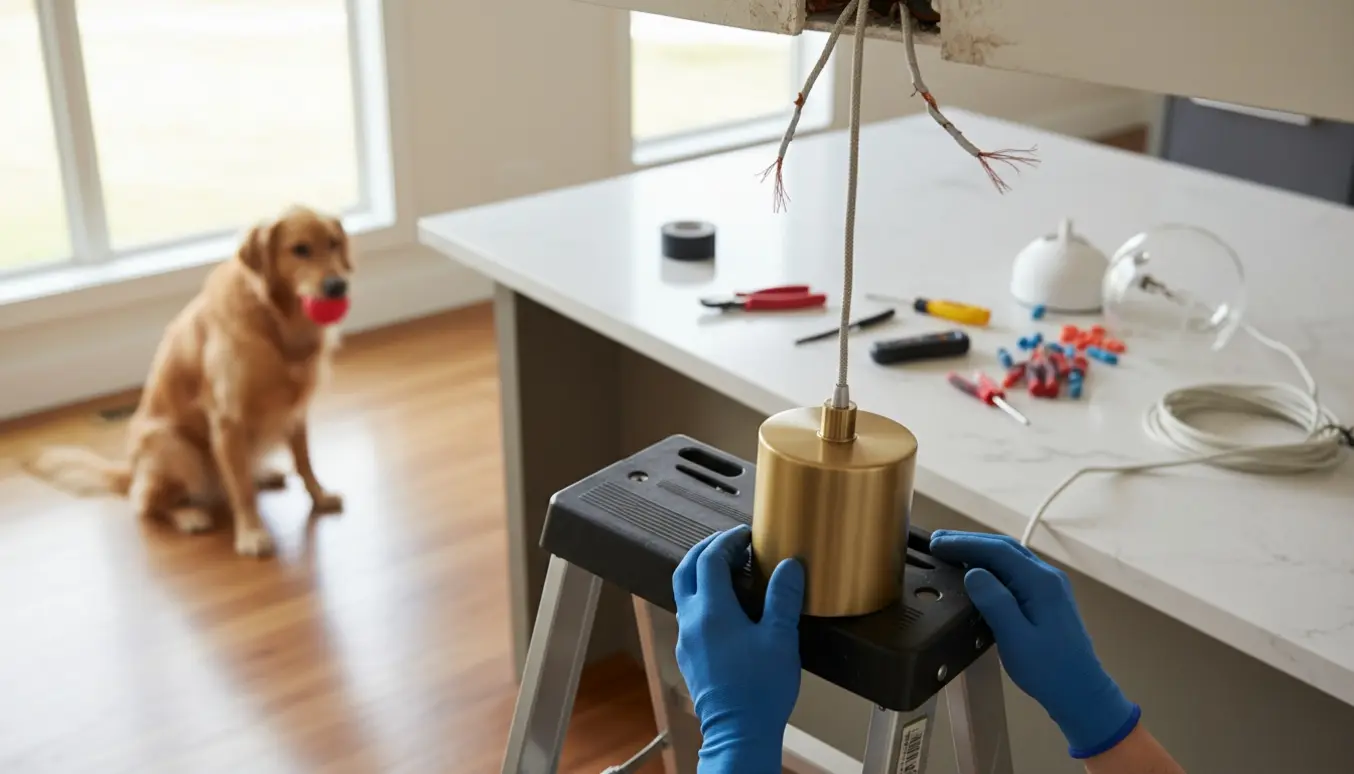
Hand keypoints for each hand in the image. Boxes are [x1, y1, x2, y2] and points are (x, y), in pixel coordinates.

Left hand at [673, 526, 803, 772]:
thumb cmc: (760, 688)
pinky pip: (689, 616)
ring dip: (702, 574)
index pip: (710, 559)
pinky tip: (727, 609)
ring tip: (730, 572)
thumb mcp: (780, 638)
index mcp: (711, 610)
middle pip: (686, 570)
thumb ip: (783, 598)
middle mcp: (691, 620)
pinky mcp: (689, 657)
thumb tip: (789, 565)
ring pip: (684, 593)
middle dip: (705, 550)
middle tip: (729, 543)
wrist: (738, 733)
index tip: (746, 535)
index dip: (728, 541)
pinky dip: (703, 599)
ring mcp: (685, 640)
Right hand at [928, 530, 1139, 759]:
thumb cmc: (1048, 670)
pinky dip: (991, 565)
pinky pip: (1015, 571)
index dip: (965, 544)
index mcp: (1041, 582)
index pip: (998, 551)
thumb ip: (995, 603)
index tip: (936, 544)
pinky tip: (976, 571)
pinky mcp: (1047, 597)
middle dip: (969, 541)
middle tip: (937, 541)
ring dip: (980, 551)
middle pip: (1005, 547)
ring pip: (1010, 557)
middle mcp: (1047, 576)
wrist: (1081, 692)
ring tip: (950, 550)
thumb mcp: (1016, 639)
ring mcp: (1050, 586)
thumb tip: (972, 573)